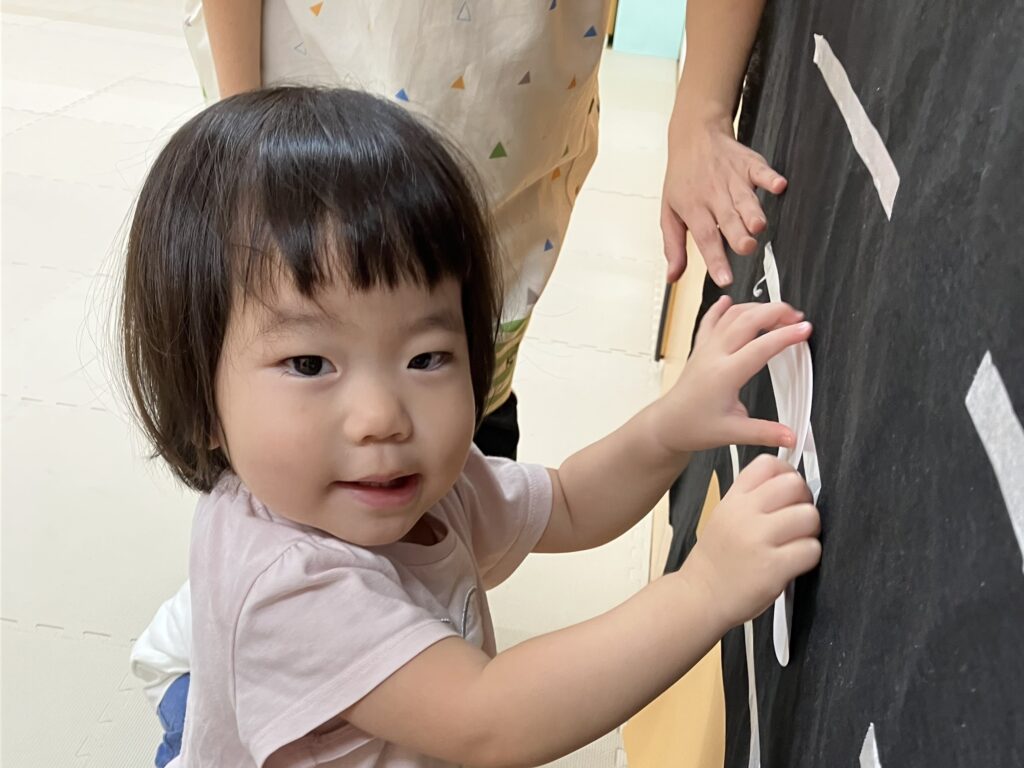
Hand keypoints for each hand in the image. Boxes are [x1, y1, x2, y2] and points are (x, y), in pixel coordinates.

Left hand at [656, 297, 809, 452]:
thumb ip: (765, 433)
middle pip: (748, 320)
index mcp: (725, 374)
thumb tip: (791, 437)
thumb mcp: (733, 434)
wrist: (667, 425)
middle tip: (798, 317)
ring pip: (731, 315)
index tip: (805, 330)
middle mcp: (714, 355)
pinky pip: (710, 320)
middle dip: (776, 312)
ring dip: (757, 308)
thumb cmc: (693, 427)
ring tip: (778, 312)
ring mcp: (706, 349)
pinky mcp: (700, 348)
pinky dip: (722, 308)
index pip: (761, 347)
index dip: (786, 336)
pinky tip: (728, 300)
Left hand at [662, 116, 786, 285]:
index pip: (705, 237)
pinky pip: (761, 170)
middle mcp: (713, 195)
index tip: (724, 278)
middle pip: (727, 218)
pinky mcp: (749, 164)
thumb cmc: (683, 179)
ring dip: (752, 211)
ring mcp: (732, 179)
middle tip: (746, 248)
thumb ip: (673, 247)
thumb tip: (673, 277)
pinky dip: (770, 177)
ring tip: (758, 226)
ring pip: (744, 198)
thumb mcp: (669, 213)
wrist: (694, 136)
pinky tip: (778, 185)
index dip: (715, 259)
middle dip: (738, 234)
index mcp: (694, 209)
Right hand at [682, 454, 820, 627]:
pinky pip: (811, 549)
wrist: (700, 596)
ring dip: (810, 532)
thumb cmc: (717, 559)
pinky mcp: (773, 566)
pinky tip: (793, 562)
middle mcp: (744, 514)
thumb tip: (793, 484)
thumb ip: (752, 499)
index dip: (787, 474)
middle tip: (796, 521)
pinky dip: (809, 557)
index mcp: (733, 499)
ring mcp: (758, 539)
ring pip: (809, 516)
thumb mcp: (724, 516)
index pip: (768, 465)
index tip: (789, 492)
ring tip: (795, 543)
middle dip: (804, 503)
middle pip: (795, 485)